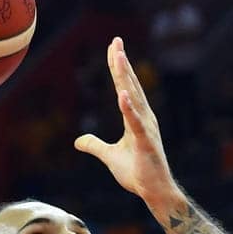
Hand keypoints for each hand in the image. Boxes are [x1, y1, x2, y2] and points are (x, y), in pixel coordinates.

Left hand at [75, 38, 176, 202]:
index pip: (125, 87)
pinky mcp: (145, 142)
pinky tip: (122, 94)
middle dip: (122, 63)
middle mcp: (144, 118)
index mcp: (136, 118)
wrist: (154, 192)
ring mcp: (146, 129)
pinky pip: (135, 122)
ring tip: (119, 57)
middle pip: (130, 85)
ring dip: (126, 77)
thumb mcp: (110, 157)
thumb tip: (78, 141)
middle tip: (116, 41)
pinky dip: (129, 108)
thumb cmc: (138, 174)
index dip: (118, 68)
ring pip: (134, 97)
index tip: (114, 47)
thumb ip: (95, 145)